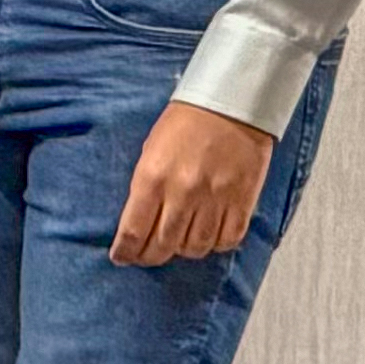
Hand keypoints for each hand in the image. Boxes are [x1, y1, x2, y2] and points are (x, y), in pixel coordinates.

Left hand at [112, 99, 271, 265]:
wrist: (231, 105)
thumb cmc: (185, 124)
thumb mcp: (150, 152)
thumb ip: (145, 188)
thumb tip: (139, 222)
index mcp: (152, 179)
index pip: (134, 231)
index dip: (126, 252)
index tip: (122, 258)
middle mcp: (182, 193)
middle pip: (163, 245)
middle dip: (151, 257)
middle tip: (146, 257)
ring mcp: (215, 199)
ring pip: (196, 247)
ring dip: (184, 251)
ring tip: (178, 245)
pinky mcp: (242, 201)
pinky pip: (228, 239)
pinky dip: (216, 245)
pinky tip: (208, 238)